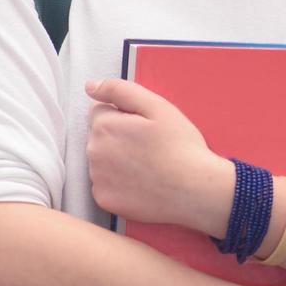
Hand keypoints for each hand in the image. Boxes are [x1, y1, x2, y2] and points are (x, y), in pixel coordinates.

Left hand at [85, 78, 230, 232]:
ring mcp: (97, 178)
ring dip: (117, 159)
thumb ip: (120, 91)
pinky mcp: (104, 199)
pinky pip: (105, 183)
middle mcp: (93, 152)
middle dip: (119, 136)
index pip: (101, 111)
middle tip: (150, 146)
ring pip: (102, 159)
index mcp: (105, 126)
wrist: (195, 189)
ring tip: (148, 164)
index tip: (146, 127)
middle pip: (99, 135)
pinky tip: (141, 182)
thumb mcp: (157, 107)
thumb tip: (90, 86)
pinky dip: (119, 182)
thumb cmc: (180, 146)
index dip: (125, 115)